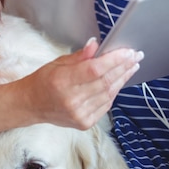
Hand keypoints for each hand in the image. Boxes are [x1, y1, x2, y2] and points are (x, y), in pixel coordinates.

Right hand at [22, 39, 143, 129]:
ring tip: (132, 66)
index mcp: (62, 81)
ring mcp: (79, 114)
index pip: (94, 69)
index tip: (128, 51)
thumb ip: (81, 56)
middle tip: (136, 56)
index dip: (114, 60)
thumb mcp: (58, 62)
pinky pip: (106, 105)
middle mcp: (72, 100)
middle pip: (105, 81)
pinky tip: (120, 80)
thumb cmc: (43, 81)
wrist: (31, 104)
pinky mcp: (84, 123)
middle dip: (124, 67)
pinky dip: (114, 91)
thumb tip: (97, 44)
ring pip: (109, 94)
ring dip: (123, 78)